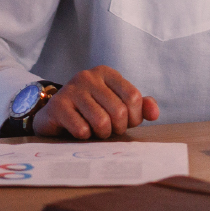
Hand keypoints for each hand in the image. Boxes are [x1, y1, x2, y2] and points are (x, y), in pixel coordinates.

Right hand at [32, 65, 160, 138]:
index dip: (134, 117)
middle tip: (109, 130)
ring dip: (102, 134)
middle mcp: (88, 76)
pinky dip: (85, 137)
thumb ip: (139, 107)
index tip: (126, 123)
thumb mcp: (117, 105)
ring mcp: (71, 89)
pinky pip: (82, 129)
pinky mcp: (58, 106)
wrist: (54, 116)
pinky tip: (79, 131)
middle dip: (117, 128)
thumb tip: (155, 114)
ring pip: (101, 121)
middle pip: (119, 111)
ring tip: (95, 131)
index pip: (134, 97)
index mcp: (106, 73)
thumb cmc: (91, 111)